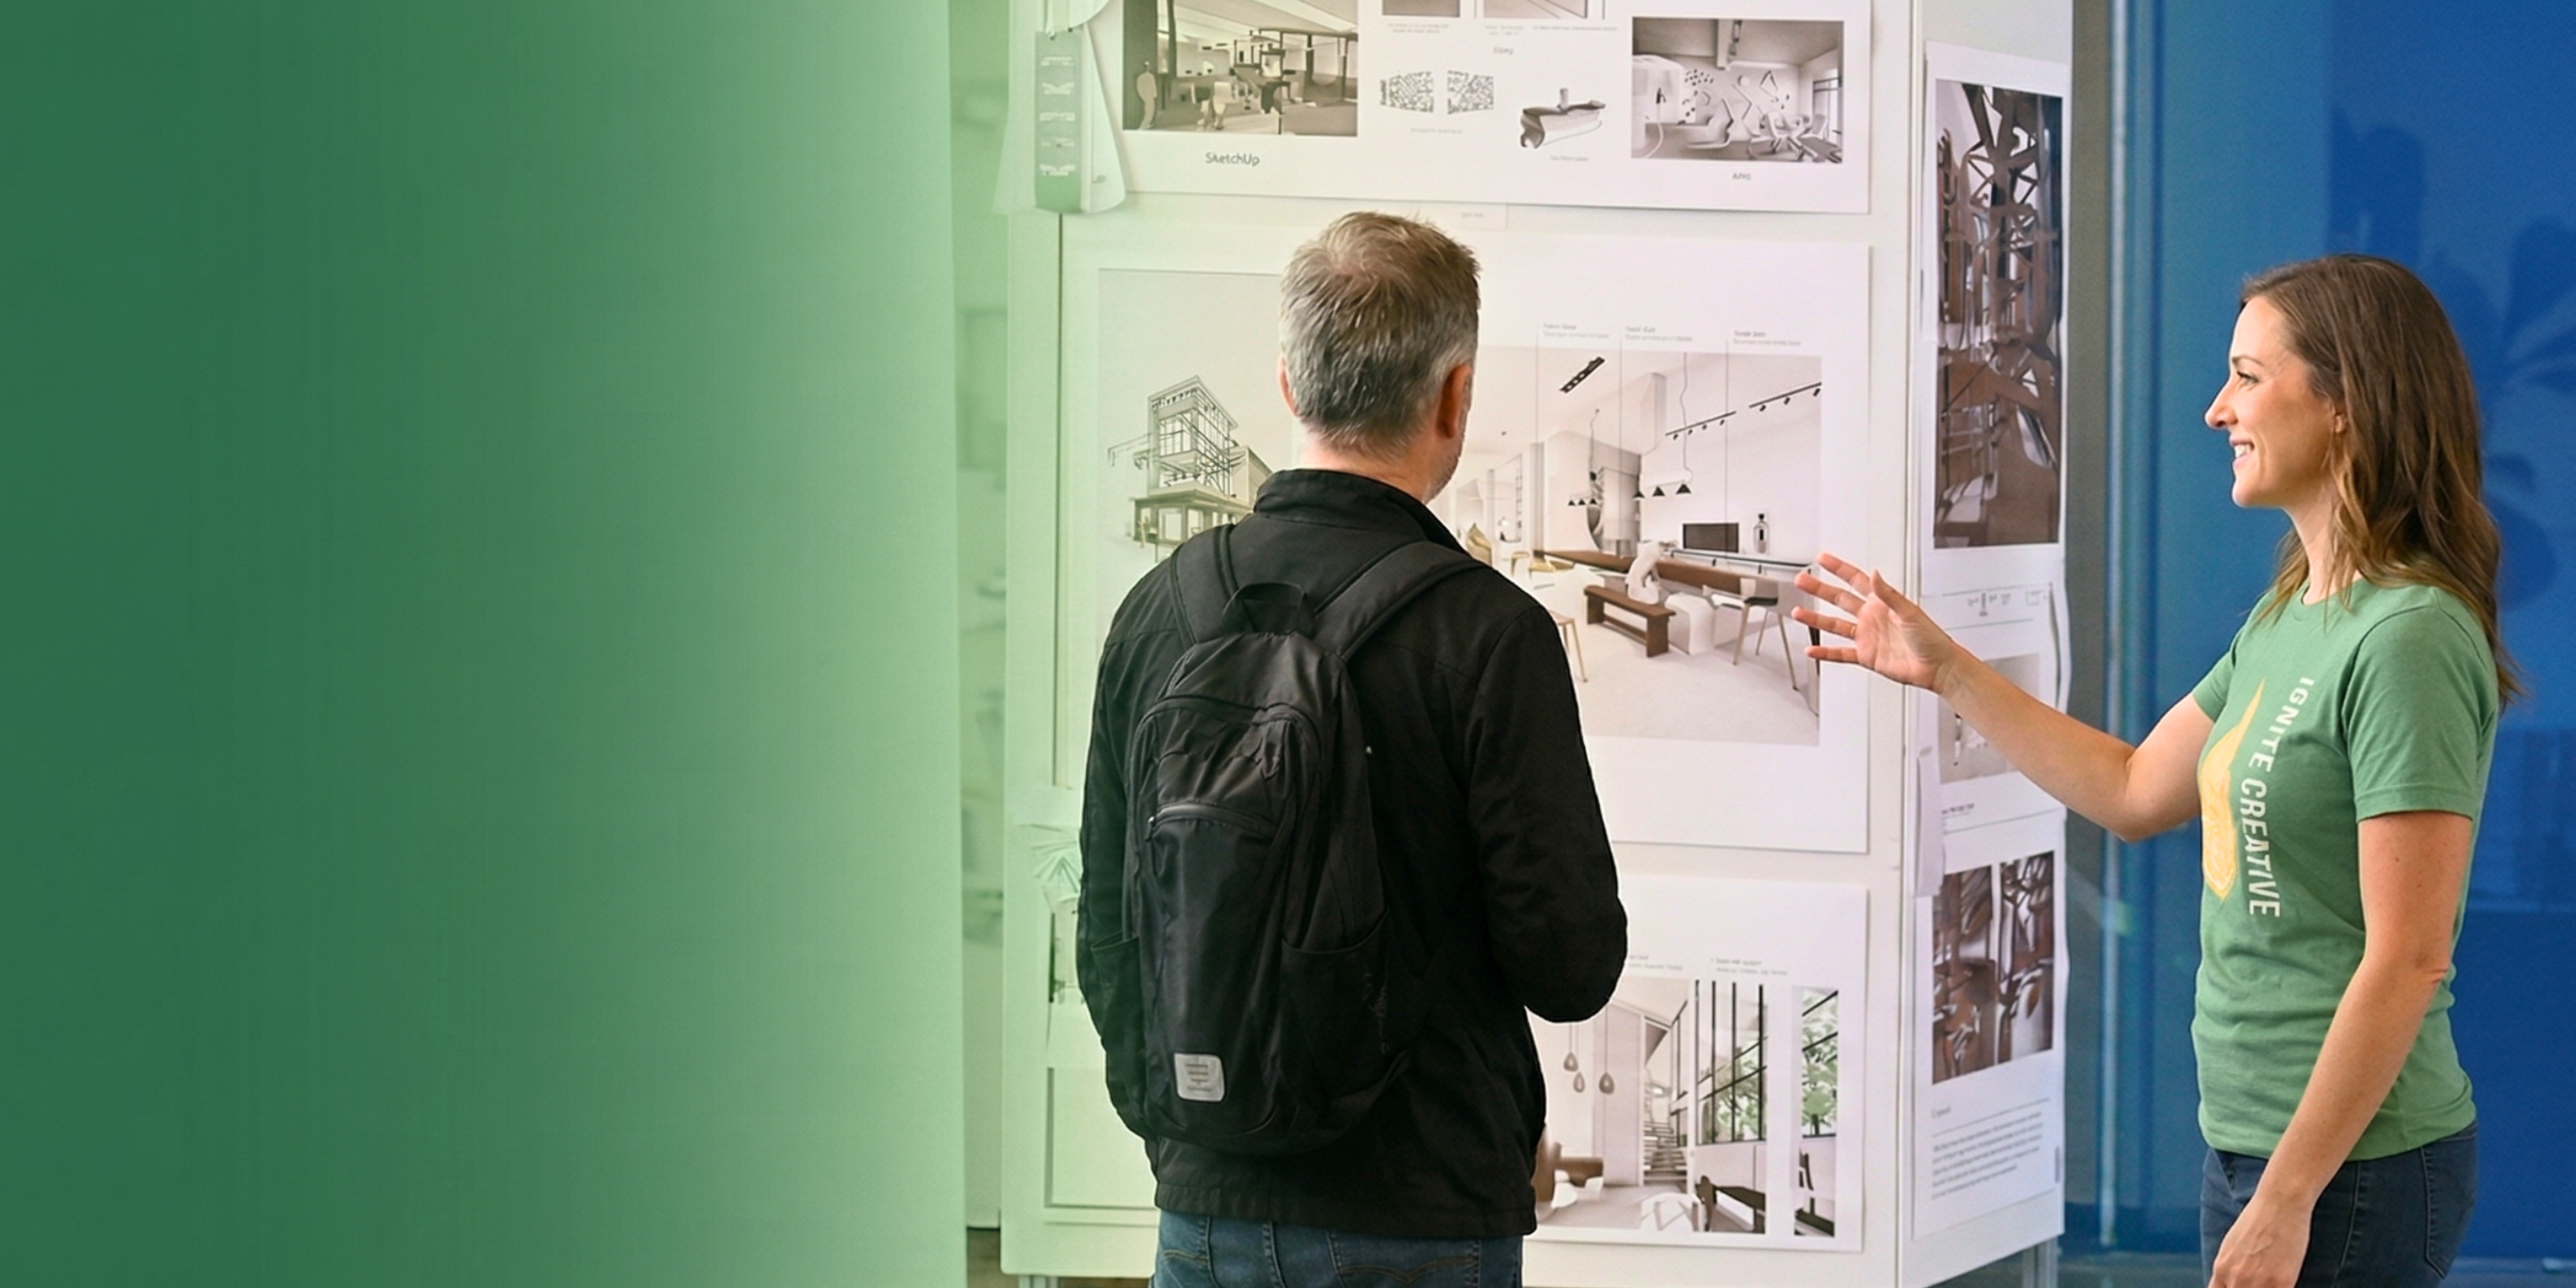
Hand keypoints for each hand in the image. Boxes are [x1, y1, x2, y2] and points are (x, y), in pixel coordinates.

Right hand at [1791, 552, 1964, 693]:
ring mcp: (1867, 637)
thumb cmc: (1931, 639)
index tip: (1823, 559)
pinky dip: (1825, 652)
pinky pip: (1840, 653)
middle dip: (1820, 589)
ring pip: (1835, 625)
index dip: (1839, 568)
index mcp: (1882, 603)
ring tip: (1798, 612)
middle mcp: (1871, 617)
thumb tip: (1875, 574)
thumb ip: (1888, 593)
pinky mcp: (1866, 656)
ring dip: (1816, 618)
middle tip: (1802, 580)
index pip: (1856, 580)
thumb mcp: (1909, 611)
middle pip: (1839, 599)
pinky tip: (1812, 649)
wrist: (1937, 667)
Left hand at [2209, 1192, 2309, 1287]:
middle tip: (2260, 1282)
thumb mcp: (2232, 1246)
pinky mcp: (2282, 1283)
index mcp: (2221, 1269)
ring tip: (2271, 1281)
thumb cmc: (2257, 1220)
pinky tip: (2284, 1282)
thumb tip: (2232, 1283)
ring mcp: (2259, 1283)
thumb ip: (2231, 1268)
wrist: (2279, 1204)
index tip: (2238, 1286)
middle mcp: (2236, 1279)